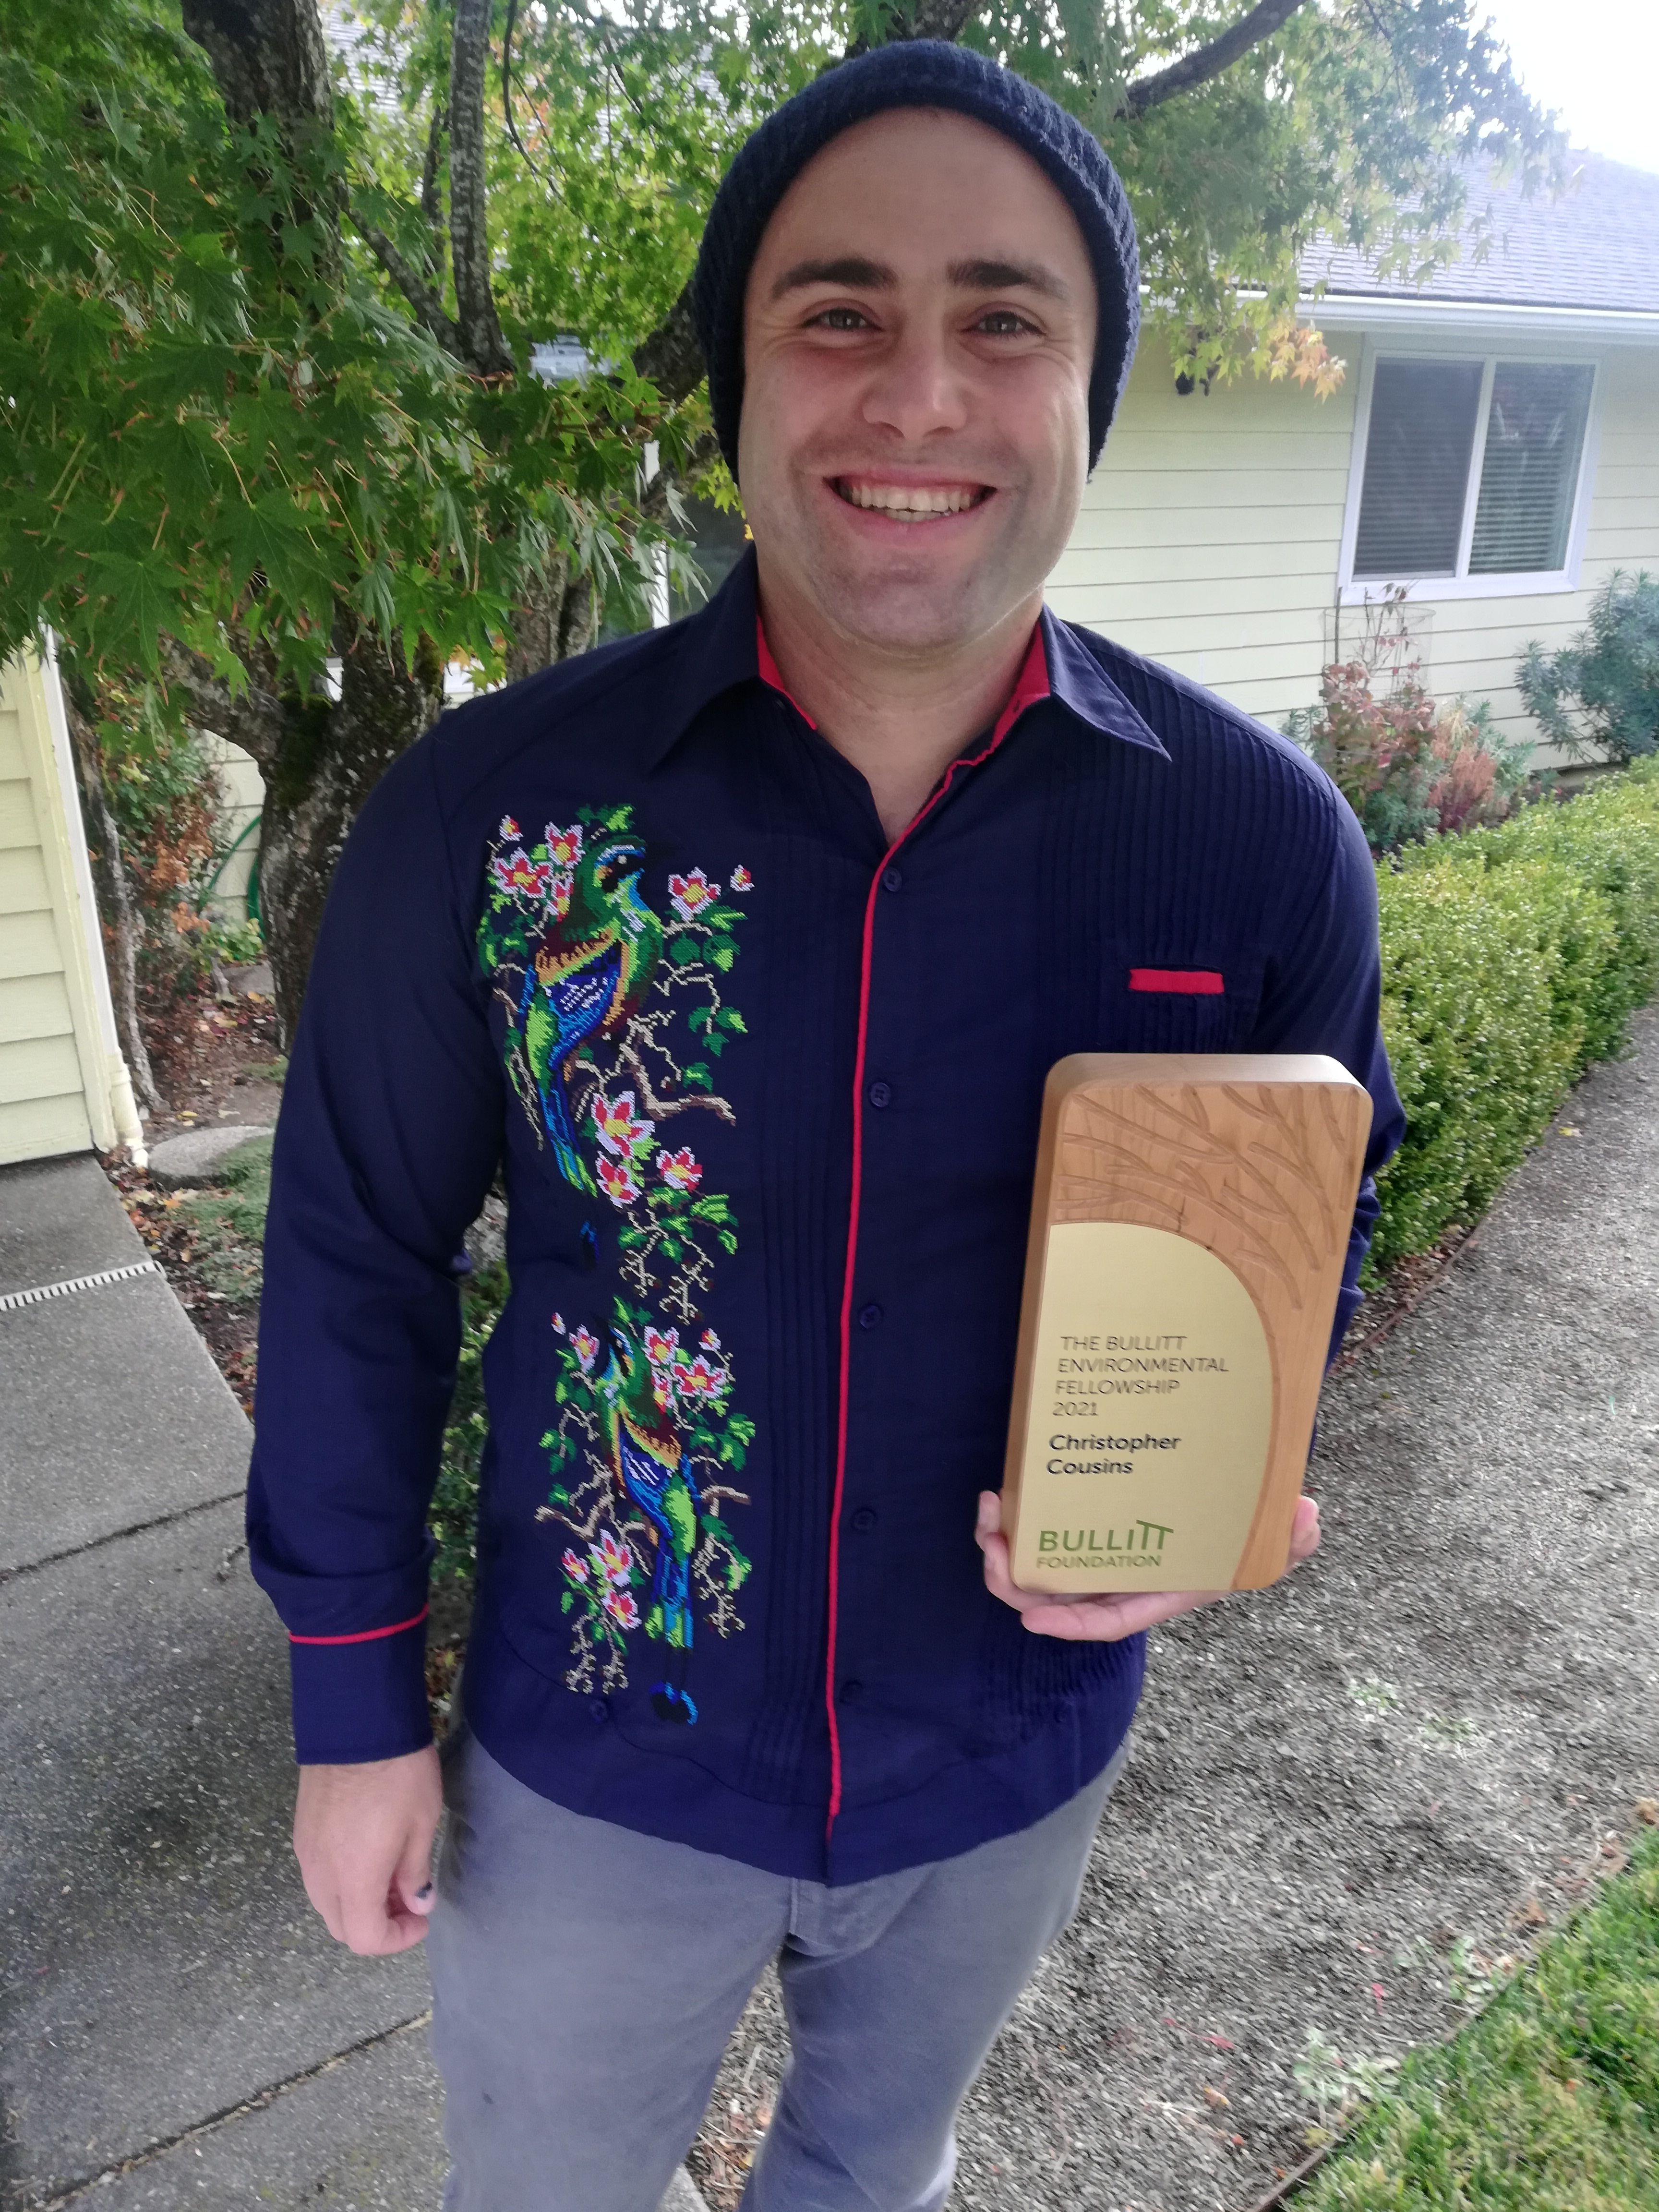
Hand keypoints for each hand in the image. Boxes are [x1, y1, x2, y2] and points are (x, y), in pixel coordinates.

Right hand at [293, 1744, 441, 1954]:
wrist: (357, 1723)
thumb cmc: (399, 1773)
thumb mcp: (421, 1823)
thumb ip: (415, 1871)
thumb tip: (417, 1904)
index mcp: (353, 1878)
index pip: (365, 1938)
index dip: (397, 1939)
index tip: (421, 1919)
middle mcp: (321, 1873)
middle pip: (341, 1926)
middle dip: (377, 1924)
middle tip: (409, 1900)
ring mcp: (305, 1852)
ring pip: (327, 1902)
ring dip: (358, 1903)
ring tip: (392, 1876)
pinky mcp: (300, 1831)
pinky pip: (318, 1875)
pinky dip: (342, 1881)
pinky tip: (369, 1855)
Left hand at [975, 1490, 1320, 1640]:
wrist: (1232, 1492)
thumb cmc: (1248, 1526)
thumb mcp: (1278, 1539)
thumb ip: (1291, 1539)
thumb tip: (1303, 1516)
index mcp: (1157, 1592)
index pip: (1109, 1621)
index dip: (1070, 1624)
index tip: (1032, 1616)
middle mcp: (1122, 1577)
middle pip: (1054, 1595)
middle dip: (1012, 1578)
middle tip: (994, 1536)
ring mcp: (1100, 1548)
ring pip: (1038, 1561)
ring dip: (1004, 1544)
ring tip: (991, 1506)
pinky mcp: (1087, 1517)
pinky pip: (1043, 1527)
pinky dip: (1022, 1517)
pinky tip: (1008, 1489)